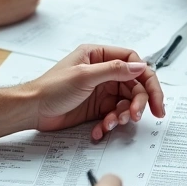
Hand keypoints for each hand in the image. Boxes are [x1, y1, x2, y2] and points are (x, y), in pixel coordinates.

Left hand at [27, 44, 166, 139]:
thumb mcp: (84, 76)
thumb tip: (139, 67)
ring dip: (122, 115)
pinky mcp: (97, 108)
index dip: (147, 78)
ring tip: (111, 124)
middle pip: (134, 85)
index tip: (154, 96)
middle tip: (137, 116)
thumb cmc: (51, 88)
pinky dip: (110, 124)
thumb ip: (114, 70)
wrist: (32, 110)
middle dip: (138, 102)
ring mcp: (101, 90)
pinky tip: (99, 129)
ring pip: (125, 102)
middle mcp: (103, 71)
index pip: (133, 62)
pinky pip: (113, 115)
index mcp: (99, 56)